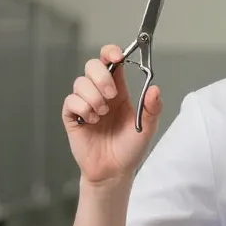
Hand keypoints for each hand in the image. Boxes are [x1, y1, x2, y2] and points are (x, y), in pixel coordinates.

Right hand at [62, 44, 162, 185]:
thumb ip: (152, 108)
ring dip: (93, 97)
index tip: (116, 57)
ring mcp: (85, 104)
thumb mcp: (147, 128)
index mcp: (119, 91)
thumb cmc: (130, 149)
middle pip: (92, 66)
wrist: (114, 171)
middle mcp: (101, 93)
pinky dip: (82, 108)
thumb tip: (155, 89)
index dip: (111, 53)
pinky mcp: (72, 116)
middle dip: (101, 77)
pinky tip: (91, 121)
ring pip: (80, 82)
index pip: (111, 62)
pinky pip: (70, 100)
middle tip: (112, 96)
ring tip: (102, 115)